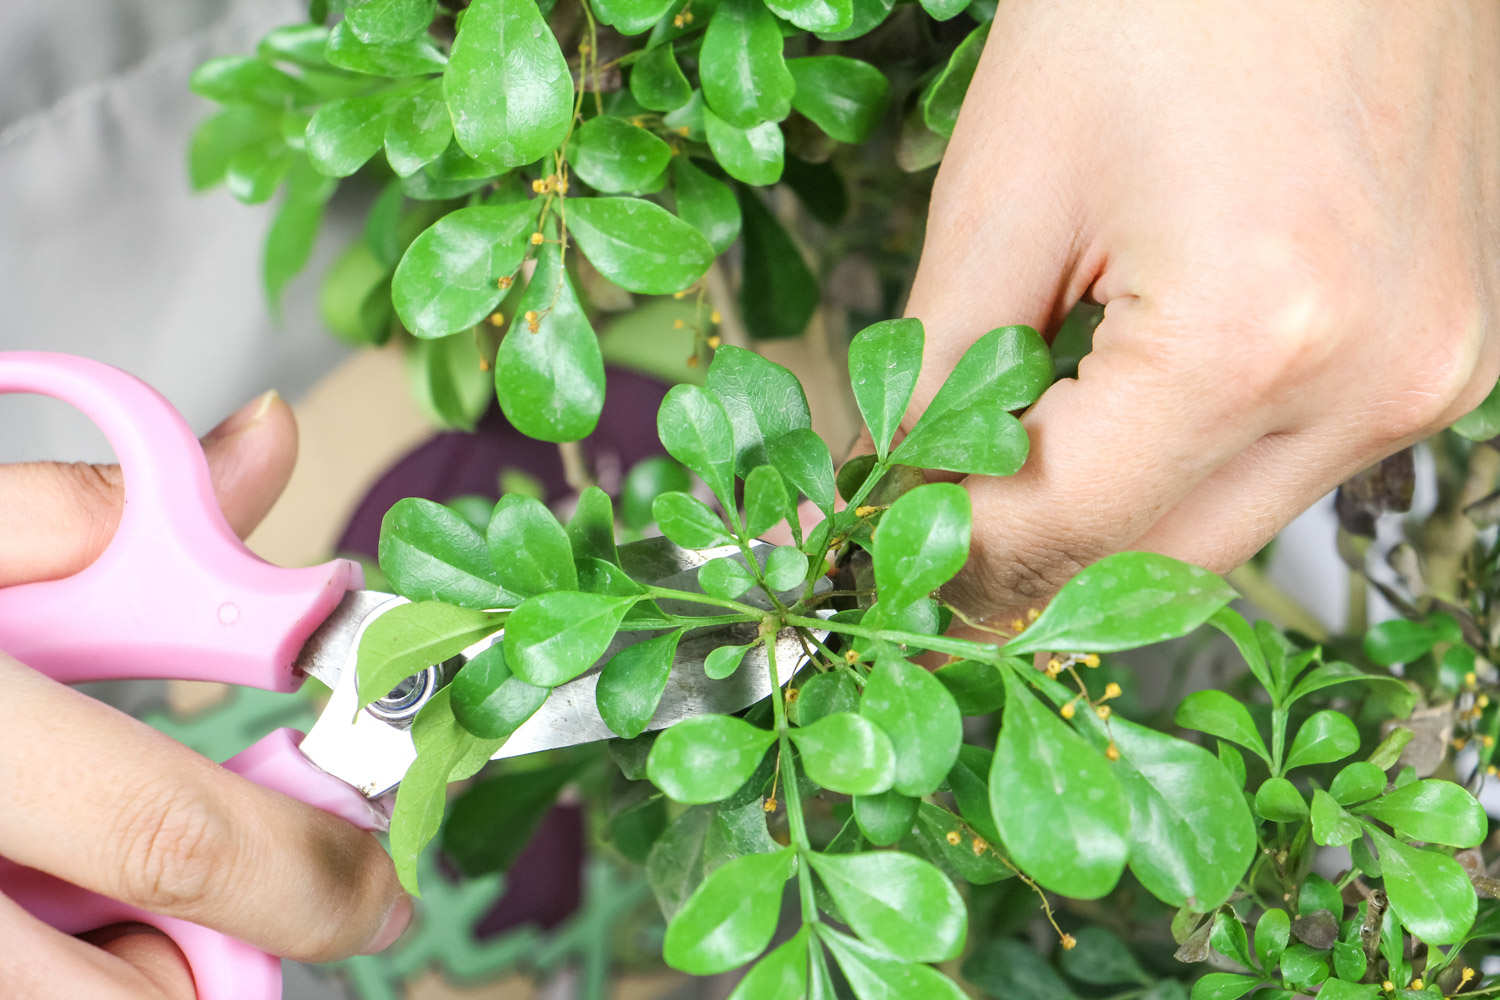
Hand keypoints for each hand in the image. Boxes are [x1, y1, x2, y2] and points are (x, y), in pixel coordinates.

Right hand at [0, 393, 408, 997]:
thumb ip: (93, 506)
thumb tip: (268, 440)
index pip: (170, 838)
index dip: (306, 874)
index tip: (380, 886)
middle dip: (223, 965)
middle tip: (250, 911)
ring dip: (128, 988)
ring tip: (108, 903)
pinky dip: (48, 989)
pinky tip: (28, 912)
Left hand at [906, 1, 1498, 621]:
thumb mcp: (1006, 190)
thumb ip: (935, 376)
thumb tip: (880, 497)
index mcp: (1251, 341)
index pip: (1062, 535)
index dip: (941, 556)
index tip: (858, 549)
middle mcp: (1373, 383)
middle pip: (1149, 562)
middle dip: (1019, 556)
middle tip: (919, 518)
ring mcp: (1431, 372)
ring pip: (1219, 529)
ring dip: (1104, 514)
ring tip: (1012, 442)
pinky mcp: (1448, 349)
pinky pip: (1285, 463)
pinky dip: (1184, 459)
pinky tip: (1118, 397)